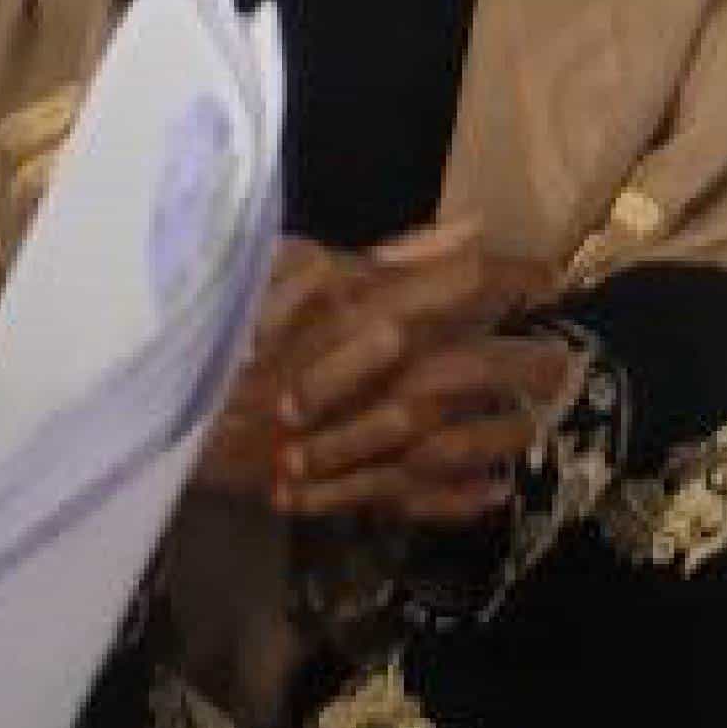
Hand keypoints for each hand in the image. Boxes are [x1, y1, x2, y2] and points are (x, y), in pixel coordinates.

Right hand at [198, 229, 556, 515]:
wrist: (165, 421)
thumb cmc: (226, 331)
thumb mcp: (291, 266)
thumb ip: (385, 252)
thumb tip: (468, 229)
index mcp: (374, 310)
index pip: (472, 283)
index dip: (522, 278)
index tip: (552, 278)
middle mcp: (387, 375)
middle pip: (484, 365)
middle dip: (532, 362)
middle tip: (561, 361)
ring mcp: (373, 441)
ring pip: (465, 438)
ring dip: (508, 431)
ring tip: (533, 421)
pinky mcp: (349, 489)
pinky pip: (421, 497)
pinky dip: (463, 498)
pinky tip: (496, 490)